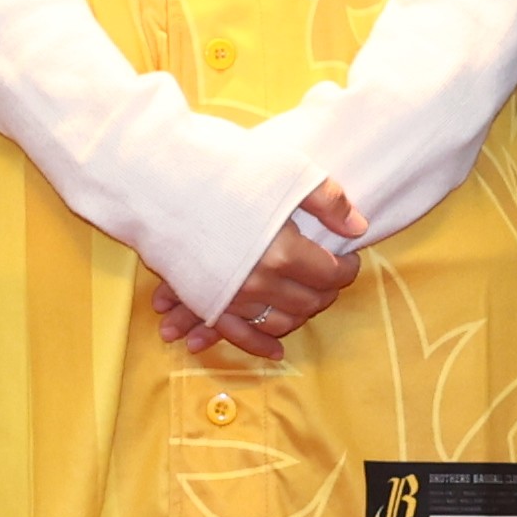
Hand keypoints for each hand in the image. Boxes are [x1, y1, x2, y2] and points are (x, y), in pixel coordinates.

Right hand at [157, 180, 368, 364]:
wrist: (159, 175)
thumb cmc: (225, 166)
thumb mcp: (287, 171)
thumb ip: (329, 202)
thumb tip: (358, 227)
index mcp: (283, 252)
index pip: (330, 275)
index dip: (346, 268)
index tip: (349, 257)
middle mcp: (258, 283)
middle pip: (307, 302)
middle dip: (326, 292)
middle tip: (331, 276)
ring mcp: (229, 295)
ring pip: (278, 321)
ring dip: (299, 315)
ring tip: (307, 298)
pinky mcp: (204, 299)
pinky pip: (238, 334)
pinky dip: (259, 345)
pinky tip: (275, 350)